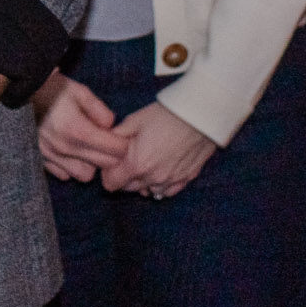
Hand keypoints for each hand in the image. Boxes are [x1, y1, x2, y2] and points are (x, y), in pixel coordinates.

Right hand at [35, 72, 128, 184]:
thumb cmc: (54, 89)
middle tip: (106, 144)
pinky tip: (70, 153)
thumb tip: (110, 127)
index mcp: (78, 130)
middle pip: (102, 166)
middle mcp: (65, 148)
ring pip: (83, 175)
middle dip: (110, 156)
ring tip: (87, 150)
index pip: (115, 150)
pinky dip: (70, 167)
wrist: (23, 92)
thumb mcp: (81, 92)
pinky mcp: (41, 159)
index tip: (120, 138)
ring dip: (89, 165)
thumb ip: (100, 111)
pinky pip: (63, 175)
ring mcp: (51, 156)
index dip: (122, 145)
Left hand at [101, 101, 218, 197]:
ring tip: (147, 162)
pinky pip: (168, 192)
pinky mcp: (186, 179)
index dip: (108, 173)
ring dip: (143, 182)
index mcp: (136, 165)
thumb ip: (116, 137)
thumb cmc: (165, 115)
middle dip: (124, 177)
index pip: (111, 184)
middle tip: (129, 158)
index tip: (112, 162)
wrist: (200, 114)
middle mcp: (152, 178)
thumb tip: (104, 145)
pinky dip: (161, 185)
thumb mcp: (134, 121)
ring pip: (148, 191)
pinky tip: (161, 171)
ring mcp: (171, 181)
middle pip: (128, 189)